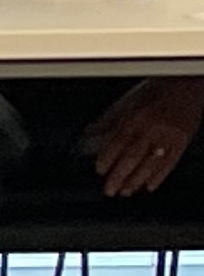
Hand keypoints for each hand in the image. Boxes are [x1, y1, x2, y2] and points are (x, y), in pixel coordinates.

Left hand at [85, 75, 203, 195]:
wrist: (186, 84)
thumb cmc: (156, 91)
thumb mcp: (127, 101)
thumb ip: (108, 120)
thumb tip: (89, 133)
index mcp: (135, 118)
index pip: (116, 143)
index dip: (107, 160)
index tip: (100, 171)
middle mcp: (151, 128)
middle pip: (132, 157)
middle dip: (119, 176)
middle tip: (110, 190)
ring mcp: (168, 136)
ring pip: (150, 163)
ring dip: (136, 180)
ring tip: (126, 191)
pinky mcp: (182, 141)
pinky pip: (170, 162)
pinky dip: (159, 176)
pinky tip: (149, 186)